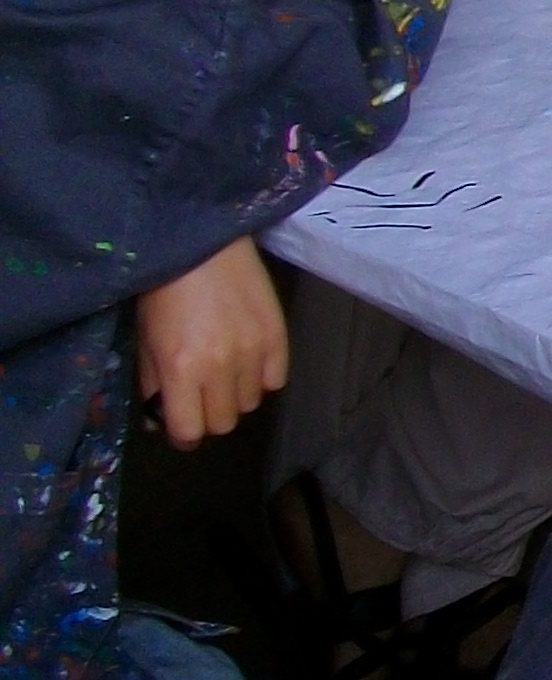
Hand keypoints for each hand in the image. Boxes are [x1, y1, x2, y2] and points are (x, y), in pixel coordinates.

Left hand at [134, 238, 288, 449]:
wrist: (203, 245)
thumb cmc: (164, 291)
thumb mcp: (145, 340)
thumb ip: (152, 384)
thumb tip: (158, 420)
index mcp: (181, 369)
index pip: (190, 430)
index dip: (183, 434)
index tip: (181, 425)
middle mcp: (221, 367)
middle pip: (223, 422)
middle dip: (209, 415)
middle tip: (201, 397)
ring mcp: (254, 351)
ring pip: (250, 404)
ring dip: (235, 396)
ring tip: (225, 373)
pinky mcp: (278, 336)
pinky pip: (275, 380)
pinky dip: (261, 378)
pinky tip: (248, 361)